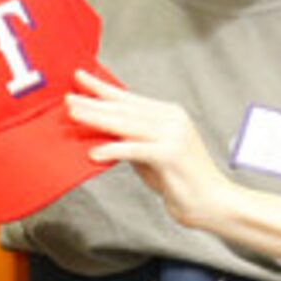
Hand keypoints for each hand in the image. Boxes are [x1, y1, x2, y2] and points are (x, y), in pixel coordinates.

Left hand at [67, 72, 242, 235]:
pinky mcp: (170, 154)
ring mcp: (172, 135)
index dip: (103, 88)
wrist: (212, 203)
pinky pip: (135, 149)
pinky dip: (113, 149)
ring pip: (126, 124)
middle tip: (68, 99)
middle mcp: (171, 119)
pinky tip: (94, 152)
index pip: (129, 98)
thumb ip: (131, 141)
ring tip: (74, 116)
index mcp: (168, 114)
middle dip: (93, 103)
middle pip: (124, 109)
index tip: (80, 77)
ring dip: (97, 119)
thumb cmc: (181, 182)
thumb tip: (102, 132)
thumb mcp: (150, 156)